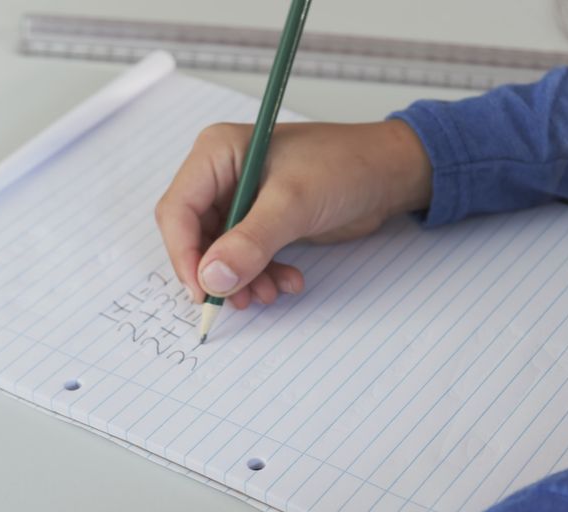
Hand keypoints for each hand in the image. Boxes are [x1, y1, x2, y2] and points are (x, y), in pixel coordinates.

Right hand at [155, 120, 431, 308]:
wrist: (389, 173)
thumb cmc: (344, 166)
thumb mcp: (294, 204)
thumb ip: (250, 242)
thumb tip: (212, 279)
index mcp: (216, 154)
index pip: (178, 210)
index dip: (184, 255)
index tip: (203, 291)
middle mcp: (223, 174)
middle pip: (195, 235)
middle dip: (217, 272)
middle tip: (240, 301)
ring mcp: (243, 198)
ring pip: (222, 253)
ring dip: (243, 279)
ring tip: (270, 294)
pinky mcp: (264, 220)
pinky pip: (247, 256)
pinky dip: (263, 274)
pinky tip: (289, 282)